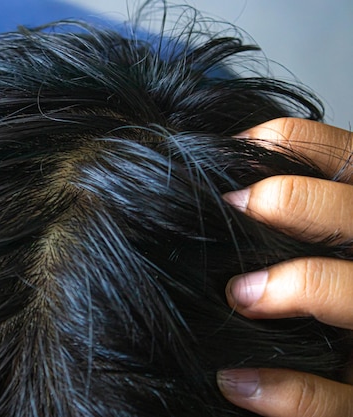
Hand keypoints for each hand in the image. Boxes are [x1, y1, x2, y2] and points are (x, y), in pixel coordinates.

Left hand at [216, 118, 352, 415]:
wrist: (348, 368)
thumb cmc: (326, 301)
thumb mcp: (322, 243)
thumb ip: (296, 215)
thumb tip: (220, 179)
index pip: (344, 158)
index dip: (285, 143)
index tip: (225, 157)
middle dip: (294, 200)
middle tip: (231, 206)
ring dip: (294, 286)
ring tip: (237, 294)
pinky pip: (338, 401)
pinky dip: (286, 389)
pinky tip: (235, 380)